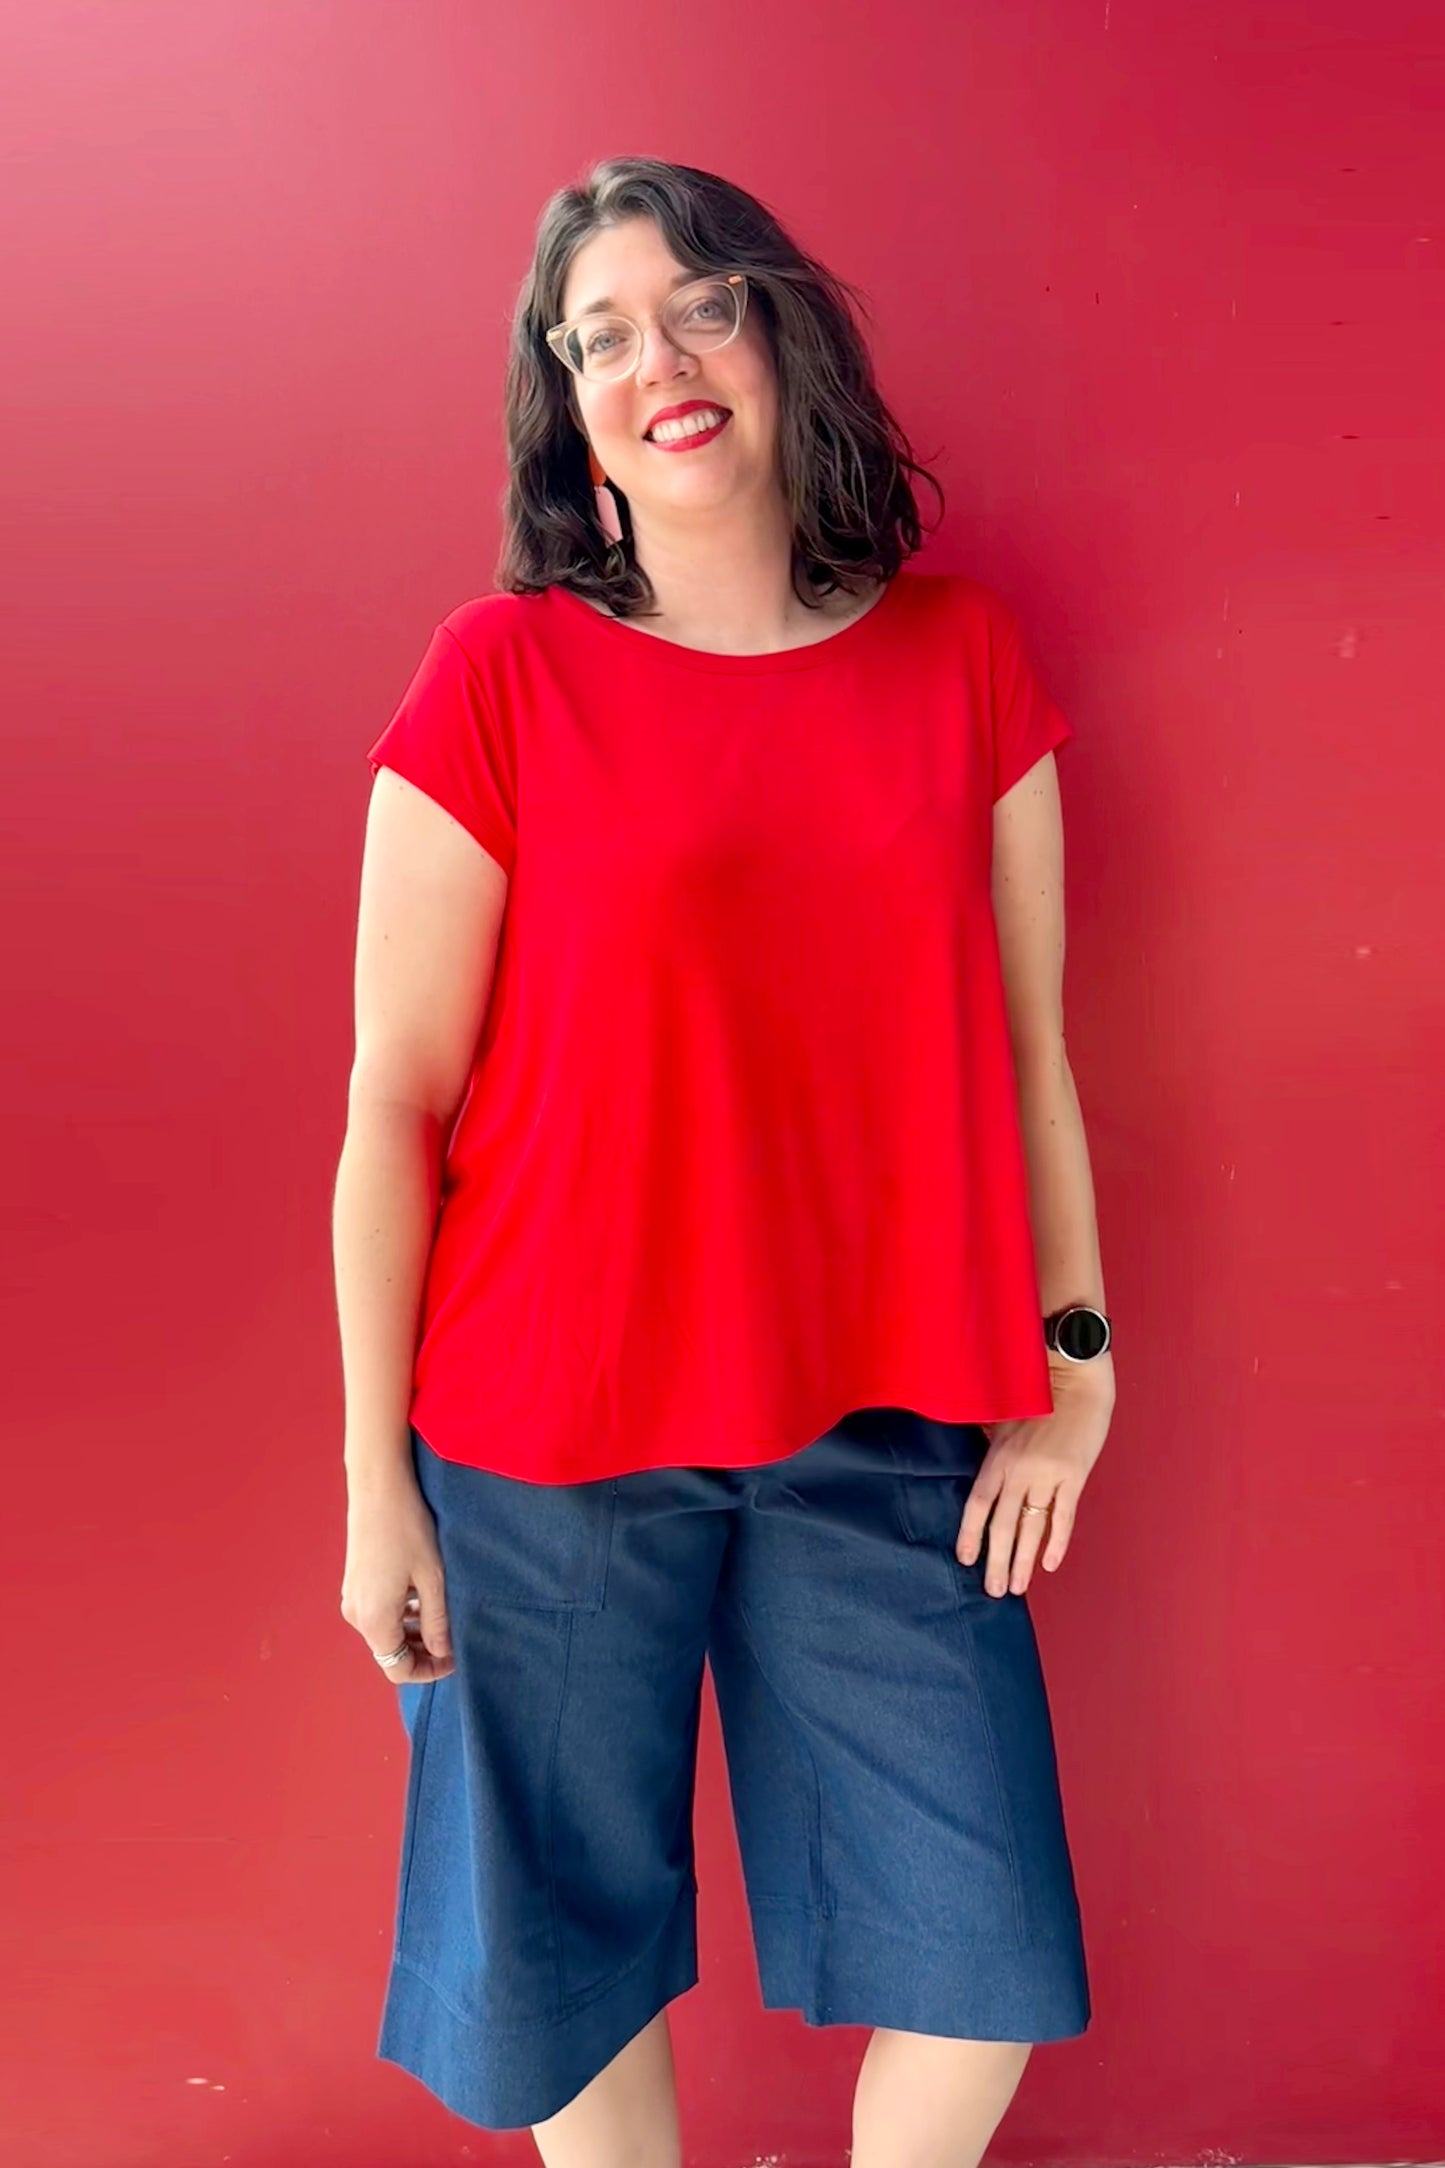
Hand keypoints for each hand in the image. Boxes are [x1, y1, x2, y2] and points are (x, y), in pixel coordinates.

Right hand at [340, 1470, 455, 1682]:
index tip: (455, 1660)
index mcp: (374, 1620)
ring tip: (444, 1615)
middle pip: (390, 1652)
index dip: (428, 1671)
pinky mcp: (354, 1583)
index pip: (398, 1669)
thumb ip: (438, 1622)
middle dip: (422, 1652)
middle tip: (454, 1640)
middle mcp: (356, 1615)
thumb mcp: (433, 1579)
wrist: (379, 1488)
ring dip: (413, 1632)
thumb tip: (443, 1652)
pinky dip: (401, 1614)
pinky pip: (378, 1612)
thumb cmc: (408, 1529)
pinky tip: (423, 1596)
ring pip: (385, 1632)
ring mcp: (352, 1598)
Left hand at [955, 1361, 1112, 1596]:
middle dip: (998, 1560)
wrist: (1077, 1380)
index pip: (978, 1503)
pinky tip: (1051, 1564)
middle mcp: (1020, 1469)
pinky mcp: (1074, 1476)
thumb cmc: (1038, 1396)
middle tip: (994, 1591)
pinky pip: (1064, 1516)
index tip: (966, 1560)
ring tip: (1018, 1587)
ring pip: (1032, 1526)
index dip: (970, 1534)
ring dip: (1024, 1560)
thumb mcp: (1003, 1418)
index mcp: (998, 1456)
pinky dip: (1057, 1541)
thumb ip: (990, 1444)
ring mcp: (1048, 1475)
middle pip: (1003, 1524)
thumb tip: (975, 1464)